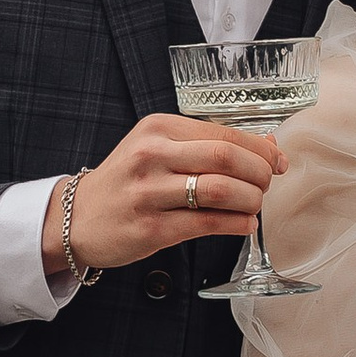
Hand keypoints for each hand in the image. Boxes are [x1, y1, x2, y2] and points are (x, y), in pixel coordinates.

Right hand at [44, 116, 279, 276]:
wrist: (78, 217)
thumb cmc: (128, 181)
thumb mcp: (160, 148)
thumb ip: (209, 145)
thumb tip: (269, 147)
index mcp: (158, 128)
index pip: (224, 132)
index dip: (261, 149)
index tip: (277, 161)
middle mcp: (152, 156)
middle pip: (227, 157)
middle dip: (260, 173)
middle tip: (267, 184)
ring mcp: (149, 192)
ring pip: (220, 190)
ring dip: (251, 200)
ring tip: (255, 205)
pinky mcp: (151, 228)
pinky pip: (208, 224)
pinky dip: (237, 224)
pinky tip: (244, 224)